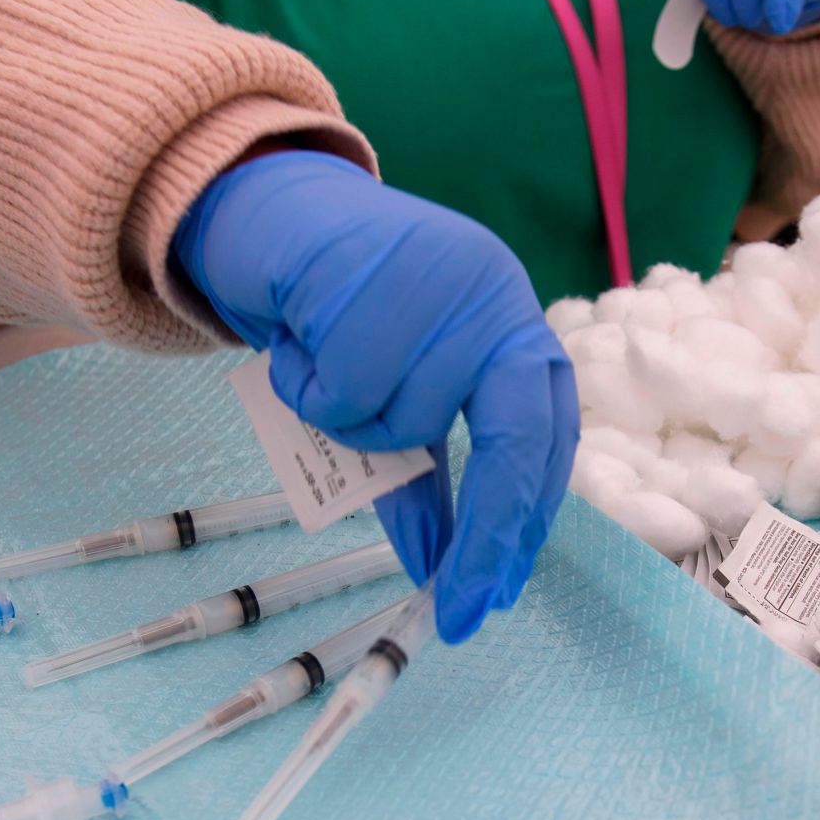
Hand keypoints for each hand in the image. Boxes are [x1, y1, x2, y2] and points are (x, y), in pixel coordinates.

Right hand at [173, 151, 578, 642]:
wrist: (274, 217)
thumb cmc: (340, 315)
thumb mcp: (392, 401)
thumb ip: (421, 480)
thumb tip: (441, 569)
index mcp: (515, 328)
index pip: (545, 438)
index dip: (522, 520)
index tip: (495, 592)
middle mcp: (498, 298)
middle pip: (515, 436)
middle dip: (488, 528)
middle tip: (459, 602)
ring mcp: (446, 283)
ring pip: (404, 422)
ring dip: (347, 421)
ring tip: (320, 368)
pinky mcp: (380, 272)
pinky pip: (343, 392)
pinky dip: (306, 388)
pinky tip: (297, 342)